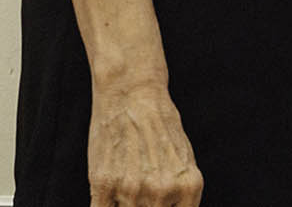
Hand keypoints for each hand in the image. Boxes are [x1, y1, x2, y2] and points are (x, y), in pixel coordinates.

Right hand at [86, 78, 202, 206]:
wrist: (132, 95)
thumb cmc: (159, 125)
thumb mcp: (183, 160)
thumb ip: (179, 191)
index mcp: (188, 186)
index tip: (155, 204)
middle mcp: (162, 191)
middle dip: (145, 206)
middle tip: (139, 185)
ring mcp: (131, 189)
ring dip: (124, 204)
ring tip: (126, 180)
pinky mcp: (103, 184)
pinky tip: (107, 195)